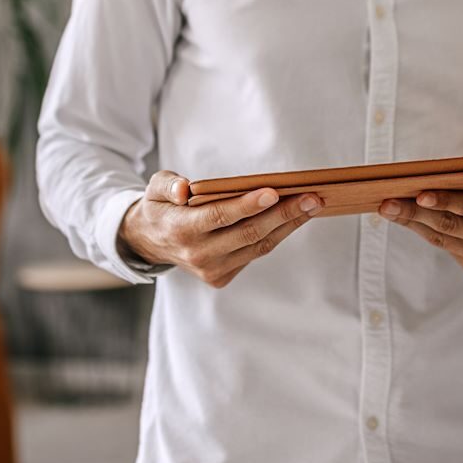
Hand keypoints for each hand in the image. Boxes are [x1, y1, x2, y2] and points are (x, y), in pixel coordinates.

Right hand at [120, 170, 320, 288]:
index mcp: (181, 229)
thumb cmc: (161, 206)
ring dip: (288, 225)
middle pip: (248, 233)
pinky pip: (255, 254)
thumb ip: (168, 185)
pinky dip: (276, 235)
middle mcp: (198, 254)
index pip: (219, 216)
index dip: (247, 205)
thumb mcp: (155, 188)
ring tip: (312, 205)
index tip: (274, 192)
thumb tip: (184, 189)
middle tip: (312, 197)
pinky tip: (294, 218)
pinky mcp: (221, 277)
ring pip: (258, 246)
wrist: (150, 241)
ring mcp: (211, 270)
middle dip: (284, 214)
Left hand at [380, 191, 462, 275]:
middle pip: (449, 225)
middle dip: (414, 213)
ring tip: (388, 209)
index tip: (419, 193)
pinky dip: (423, 231)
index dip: (444, 200)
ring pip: (442, 238)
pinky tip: (406, 220)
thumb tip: (432, 173)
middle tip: (387, 204)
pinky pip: (445, 247)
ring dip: (412, 223)